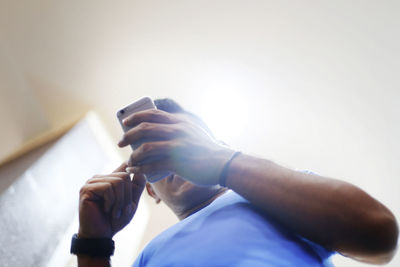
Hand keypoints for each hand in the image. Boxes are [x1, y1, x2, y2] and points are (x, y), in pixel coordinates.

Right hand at [78, 163, 145, 237]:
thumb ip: (136, 187)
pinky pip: (108, 188)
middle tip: (123, 210)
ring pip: (117, 182)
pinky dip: (111, 202)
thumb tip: (141, 172)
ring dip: (120, 201)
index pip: (125, 167)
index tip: (138, 182)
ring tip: (115, 213)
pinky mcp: (87, 189)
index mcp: (109, 179)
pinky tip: (106, 210)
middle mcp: (100, 178)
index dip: (133, 172)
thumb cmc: (115, 220)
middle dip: (128, 196)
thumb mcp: (131, 202)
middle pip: (124, 176)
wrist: (101, 236)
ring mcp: (92, 182)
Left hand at [118, 109, 234, 184]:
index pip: (152, 113)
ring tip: (129, 161)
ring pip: (145, 147)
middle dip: (128, 135)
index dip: (136, 116)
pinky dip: (140, 169)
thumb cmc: (208, 150)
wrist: (224, 163)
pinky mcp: (177, 162)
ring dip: (133, 155)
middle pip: (144, 128)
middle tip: (120, 142)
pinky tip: (135, 171)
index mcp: (180, 122)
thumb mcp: (194, 132)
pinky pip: (151, 165)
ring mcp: (176, 146)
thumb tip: (159, 134)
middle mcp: (176, 130)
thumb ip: (179, 130)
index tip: (126, 122)